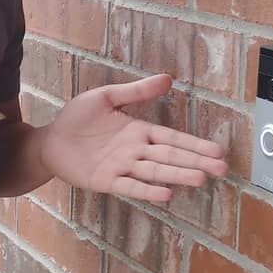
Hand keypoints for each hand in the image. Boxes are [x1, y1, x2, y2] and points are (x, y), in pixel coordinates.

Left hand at [38, 74, 228, 201]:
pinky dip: (147, 191)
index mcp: (138, 131)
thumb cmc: (78, 119)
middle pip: (170, 156)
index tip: (217, 150)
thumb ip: (136, 91)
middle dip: (195, 161)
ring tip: (200, 179)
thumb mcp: (106, 97)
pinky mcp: (106, 181)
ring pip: (155, 171)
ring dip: (177, 175)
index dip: (194, 144)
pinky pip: (130, 186)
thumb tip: (168, 78)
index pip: (172, 138)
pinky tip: (165, 194)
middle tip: (221, 169)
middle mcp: (135, 151)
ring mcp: (122, 167)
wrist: (51, 140)